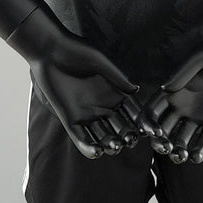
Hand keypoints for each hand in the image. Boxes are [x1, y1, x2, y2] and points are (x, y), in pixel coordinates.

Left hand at [29, 32, 147, 159]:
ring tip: (114, 146)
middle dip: (127, 136)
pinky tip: (97, 151)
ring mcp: (86, 115)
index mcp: (114, 93)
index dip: (143, 122)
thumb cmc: (76, 51)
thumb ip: (116, 76)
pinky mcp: (69, 119)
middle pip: (121, 128)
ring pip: (103, 136)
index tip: (153, 132)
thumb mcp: (99, 61)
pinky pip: (81, 138)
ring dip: (110, 144)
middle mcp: (103, 106)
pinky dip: (88, 147)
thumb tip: (136, 89)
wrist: (50, 51)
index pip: (133, 112)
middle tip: (130, 140)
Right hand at [143, 35, 202, 164]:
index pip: (152, 110)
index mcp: (173, 91)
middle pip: (163, 129)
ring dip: (178, 150)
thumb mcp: (199, 58)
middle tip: (166, 147)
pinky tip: (196, 156)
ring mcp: (199, 115)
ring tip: (181, 155)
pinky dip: (200, 151)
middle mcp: (182, 106)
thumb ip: (182, 73)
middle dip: (160, 141)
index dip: (148, 122)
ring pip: (182, 139)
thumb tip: (164, 88)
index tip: (154, 130)